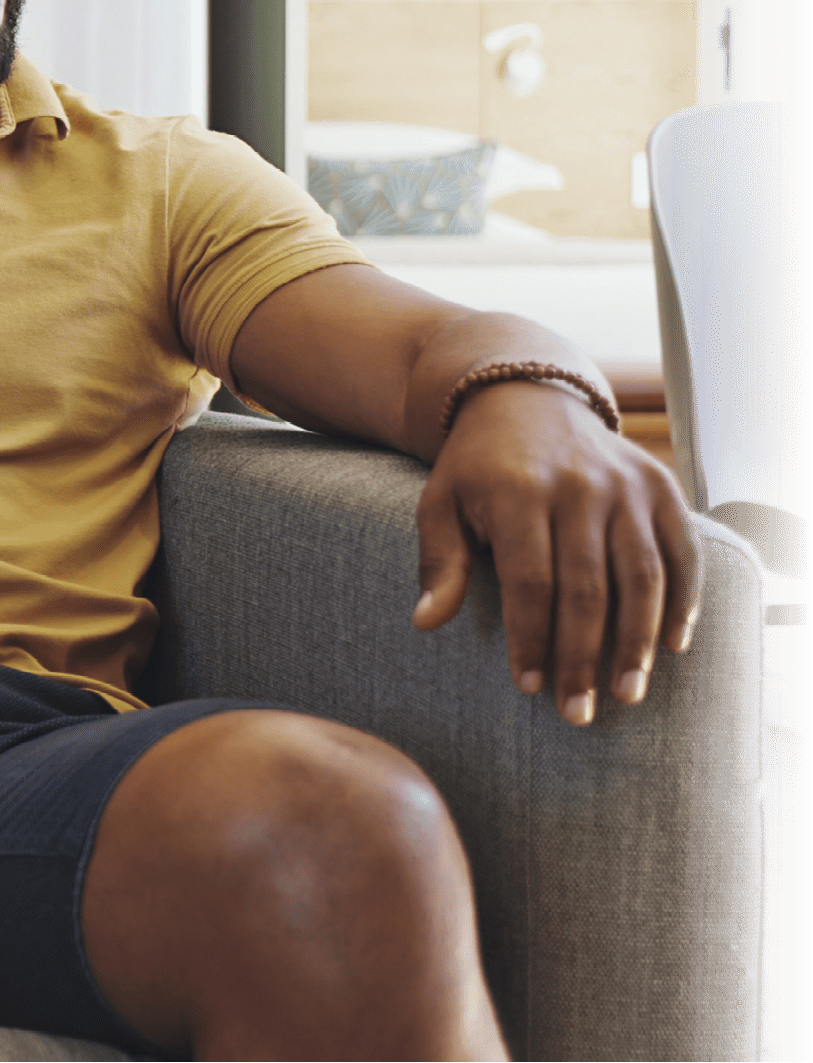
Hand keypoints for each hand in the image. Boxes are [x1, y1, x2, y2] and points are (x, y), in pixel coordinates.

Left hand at [411, 380, 701, 726]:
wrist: (526, 397)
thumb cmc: (475, 465)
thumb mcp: (440, 502)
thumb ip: (439, 561)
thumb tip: (425, 622)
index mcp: (518, 491)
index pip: (530, 581)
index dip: (531, 638)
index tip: (528, 687)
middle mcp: (579, 486)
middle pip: (588, 588)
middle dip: (583, 657)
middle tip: (577, 712)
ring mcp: (627, 485)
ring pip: (644, 575)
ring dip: (639, 642)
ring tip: (627, 693)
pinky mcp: (661, 486)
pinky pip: (683, 551)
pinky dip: (683, 601)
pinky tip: (672, 647)